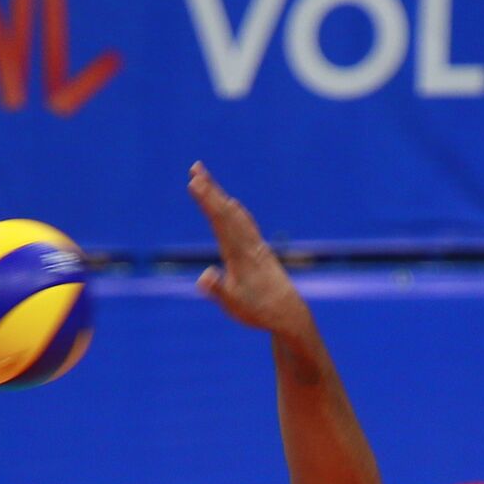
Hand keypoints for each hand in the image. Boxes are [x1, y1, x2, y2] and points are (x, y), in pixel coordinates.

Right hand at [187, 161, 307, 334]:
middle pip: (227, 212)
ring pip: (236, 215)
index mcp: (238, 254)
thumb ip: (218, 289)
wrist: (289, 315)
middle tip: (195, 167)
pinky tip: (233, 206)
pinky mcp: (260, 252)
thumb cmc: (258, 311)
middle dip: (210, 189)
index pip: (220, 221)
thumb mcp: (233, 305)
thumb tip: (204, 277)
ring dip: (221, 196)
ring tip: (208, 181)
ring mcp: (255, 247)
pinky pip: (245, 224)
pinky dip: (235, 211)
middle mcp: (248, 245)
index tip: (194, 182)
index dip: (207, 201)